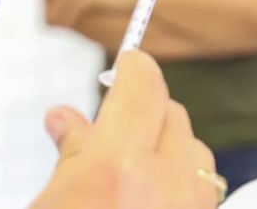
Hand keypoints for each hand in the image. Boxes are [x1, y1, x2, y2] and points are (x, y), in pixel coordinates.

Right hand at [31, 50, 220, 208]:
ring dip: (170, 147)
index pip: (143, 88)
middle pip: (173, 114)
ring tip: (134, 167)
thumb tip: (64, 119)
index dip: (135, 67)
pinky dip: (182, 179)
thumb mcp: (51, 202)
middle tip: (113, 125)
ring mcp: (191, 208)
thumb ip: (69, 153)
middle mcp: (166, 186)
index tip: (126, 62)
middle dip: (146, 109)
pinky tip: (153, 194)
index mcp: (117, 168)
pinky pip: (205, 186)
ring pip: (197, 151)